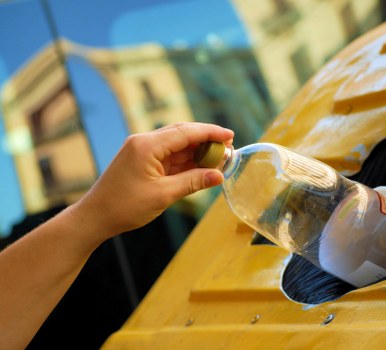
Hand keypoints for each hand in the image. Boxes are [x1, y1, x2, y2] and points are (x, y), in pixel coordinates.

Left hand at [70, 122, 233, 242]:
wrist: (95, 217)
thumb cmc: (124, 207)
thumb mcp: (163, 195)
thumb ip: (193, 182)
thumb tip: (219, 175)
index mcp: (146, 146)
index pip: (185, 132)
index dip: (210, 132)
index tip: (230, 135)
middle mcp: (144, 142)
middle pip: (182, 134)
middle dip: (206, 139)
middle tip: (228, 147)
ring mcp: (142, 151)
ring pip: (177, 145)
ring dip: (197, 151)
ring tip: (219, 158)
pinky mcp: (142, 161)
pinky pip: (169, 156)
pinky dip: (186, 161)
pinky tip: (201, 166)